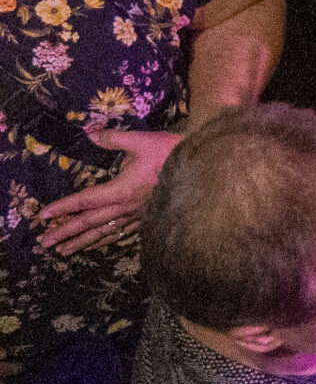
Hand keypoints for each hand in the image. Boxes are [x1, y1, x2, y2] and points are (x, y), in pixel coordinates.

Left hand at [36, 129, 183, 253]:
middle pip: (90, 223)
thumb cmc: (171, 152)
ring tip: (63, 251)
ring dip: (82, 242)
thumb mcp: (142, 140)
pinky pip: (120, 232)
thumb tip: (89, 132)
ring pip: (104, 233)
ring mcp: (136, 215)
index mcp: (121, 190)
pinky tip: (97, 245)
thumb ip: (112, 138)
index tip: (43, 216)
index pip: (85, 201)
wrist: (203, 166)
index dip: (63, 208)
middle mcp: (125, 207)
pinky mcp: (146, 216)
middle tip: (44, 243)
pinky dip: (104, 240)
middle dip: (66, 233)